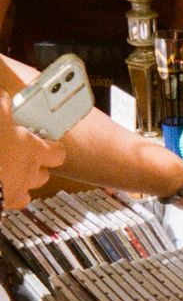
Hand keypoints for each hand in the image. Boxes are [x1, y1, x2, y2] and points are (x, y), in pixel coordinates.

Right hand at [0, 89, 65, 209]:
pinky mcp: (4, 203)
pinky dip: (9, 195)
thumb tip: (5, 96)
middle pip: (44, 173)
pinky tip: (1, 185)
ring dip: (23, 180)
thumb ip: (4, 105)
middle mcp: (30, 173)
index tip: (47, 142)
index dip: (53, 148)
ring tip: (7, 169)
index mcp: (32, 150)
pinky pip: (12, 201)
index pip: (58, 153)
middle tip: (20, 153)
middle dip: (36, 165)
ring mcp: (17, 190)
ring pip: (28, 188)